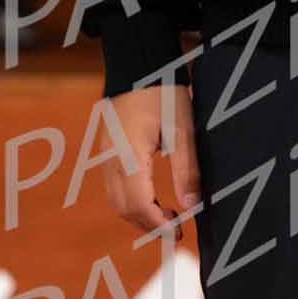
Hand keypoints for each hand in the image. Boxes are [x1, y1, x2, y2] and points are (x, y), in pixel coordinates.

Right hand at [103, 84, 200, 234]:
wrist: (139, 64)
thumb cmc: (163, 92)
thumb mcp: (183, 129)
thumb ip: (187, 169)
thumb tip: (192, 206)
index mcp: (129, 156)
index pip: (138, 205)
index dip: (158, 225)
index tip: (179, 233)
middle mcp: (111, 159)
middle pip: (124, 208)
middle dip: (149, 225)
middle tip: (176, 230)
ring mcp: (105, 154)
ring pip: (116, 200)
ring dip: (139, 215)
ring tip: (167, 216)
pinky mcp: (107, 150)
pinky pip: (113, 186)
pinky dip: (131, 200)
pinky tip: (151, 197)